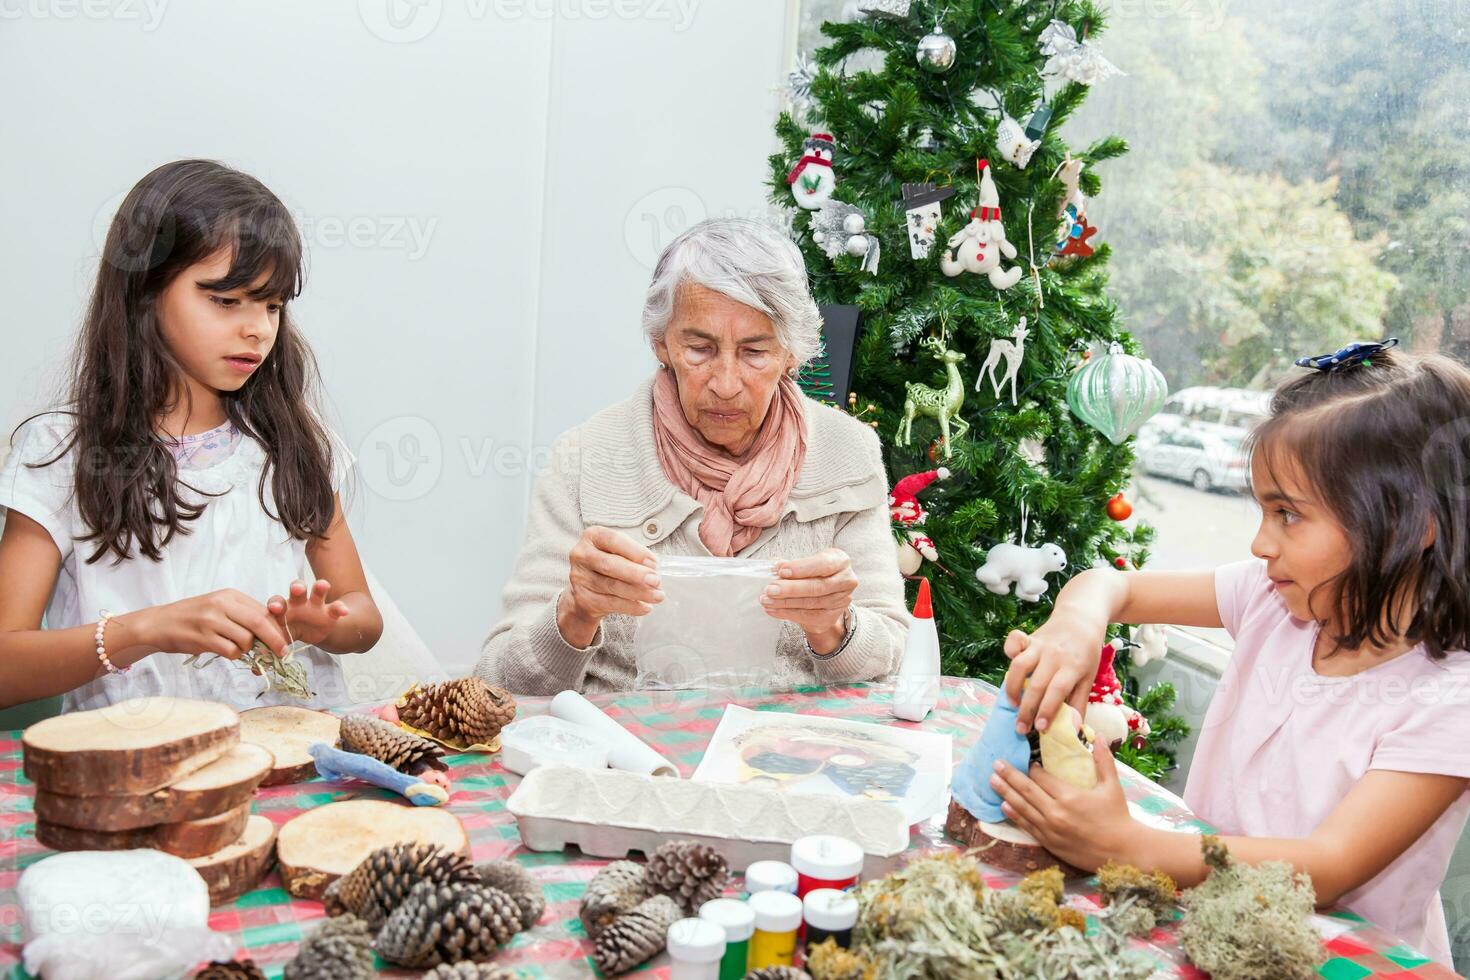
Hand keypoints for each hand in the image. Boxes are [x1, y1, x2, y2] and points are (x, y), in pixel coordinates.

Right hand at [148, 589, 291, 660]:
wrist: (158, 624)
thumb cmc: (193, 617)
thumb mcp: (220, 607)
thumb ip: (243, 615)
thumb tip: (273, 630)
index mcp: (230, 595)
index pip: (263, 610)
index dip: (278, 627)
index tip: (285, 640)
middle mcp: (221, 604)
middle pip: (259, 622)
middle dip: (275, 640)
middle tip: (282, 652)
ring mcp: (211, 620)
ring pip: (245, 639)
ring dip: (247, 649)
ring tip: (235, 648)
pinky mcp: (202, 637)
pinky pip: (230, 651)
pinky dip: (233, 655)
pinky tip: (224, 651)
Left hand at [266, 578, 349, 647]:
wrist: (311, 632)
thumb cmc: (289, 631)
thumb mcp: (279, 639)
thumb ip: (269, 648)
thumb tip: (255, 669)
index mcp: (282, 609)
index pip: (277, 602)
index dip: (275, 604)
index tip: (273, 608)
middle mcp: (298, 603)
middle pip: (297, 590)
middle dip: (297, 587)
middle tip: (297, 589)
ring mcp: (315, 606)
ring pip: (317, 591)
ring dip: (320, 587)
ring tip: (323, 585)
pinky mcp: (330, 612)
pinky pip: (336, 608)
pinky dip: (340, 608)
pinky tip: (344, 612)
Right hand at [564, 526, 663, 628]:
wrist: (587, 589)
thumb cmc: (609, 564)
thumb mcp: (619, 551)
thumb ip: (634, 555)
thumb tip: (652, 567)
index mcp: (592, 536)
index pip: (614, 540)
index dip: (636, 552)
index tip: (654, 563)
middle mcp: (581, 555)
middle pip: (610, 565)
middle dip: (636, 574)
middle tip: (656, 581)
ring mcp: (579, 578)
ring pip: (612, 586)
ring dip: (639, 592)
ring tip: (657, 596)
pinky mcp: (583, 598)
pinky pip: (611, 603)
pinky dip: (631, 606)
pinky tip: (645, 607)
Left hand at [763, 548, 856, 644]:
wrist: (825, 594)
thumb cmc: (814, 573)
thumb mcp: (806, 564)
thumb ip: (794, 566)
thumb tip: (776, 567)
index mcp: (840, 561)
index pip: (822, 564)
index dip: (801, 568)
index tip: (781, 571)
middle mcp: (846, 581)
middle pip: (817, 587)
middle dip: (790, 589)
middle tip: (770, 589)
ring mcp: (842, 600)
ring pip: (811, 604)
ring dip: (785, 603)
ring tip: (767, 600)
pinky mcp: (833, 616)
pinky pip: (808, 616)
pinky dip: (788, 614)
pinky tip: (774, 610)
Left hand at [989, 738, 1137, 872]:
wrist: (1122, 853)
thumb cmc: (1118, 817)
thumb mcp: (1112, 786)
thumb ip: (1103, 760)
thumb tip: (1098, 735)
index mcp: (1069, 796)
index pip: (1041, 777)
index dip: (1031, 768)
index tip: (1027, 760)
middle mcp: (1055, 812)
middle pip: (1026, 790)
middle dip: (1009, 775)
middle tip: (995, 764)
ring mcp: (1050, 829)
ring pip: (1022, 807)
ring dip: (1005, 793)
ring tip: (992, 781)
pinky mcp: (1049, 843)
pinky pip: (1026, 826)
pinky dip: (1014, 815)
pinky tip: (1004, 806)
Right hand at [1000, 616, 1105, 733]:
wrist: (1081, 620)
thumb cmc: (1086, 653)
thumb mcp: (1089, 677)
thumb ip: (1079, 702)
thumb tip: (1074, 729)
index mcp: (1073, 667)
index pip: (1057, 690)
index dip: (1047, 710)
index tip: (1040, 728)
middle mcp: (1054, 656)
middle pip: (1036, 684)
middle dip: (1026, 709)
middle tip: (1020, 729)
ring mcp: (1040, 645)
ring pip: (1020, 666)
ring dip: (1012, 687)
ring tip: (1012, 705)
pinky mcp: (1029, 638)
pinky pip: (1013, 642)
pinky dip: (1008, 652)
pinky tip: (1009, 669)